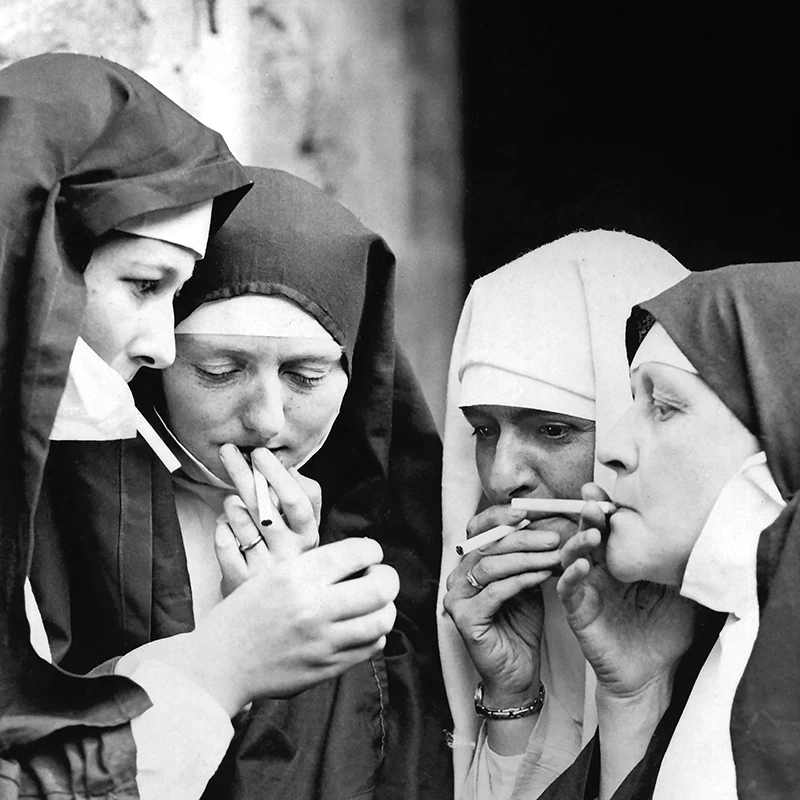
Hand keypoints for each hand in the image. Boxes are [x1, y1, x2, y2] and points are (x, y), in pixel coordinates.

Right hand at [117, 538, 397, 715]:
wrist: (219, 664)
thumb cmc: (243, 615)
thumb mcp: (272, 575)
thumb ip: (314, 567)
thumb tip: (358, 559)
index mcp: (296, 576)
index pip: (357, 553)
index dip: (372, 550)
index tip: (369, 554)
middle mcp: (313, 607)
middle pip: (380, 587)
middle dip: (388, 577)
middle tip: (380, 576)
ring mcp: (323, 641)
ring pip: (382, 619)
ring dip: (385, 607)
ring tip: (375, 604)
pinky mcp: (327, 668)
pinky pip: (370, 646)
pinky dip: (375, 633)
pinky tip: (362, 626)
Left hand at [216, 444, 321, 593]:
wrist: (275, 612)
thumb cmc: (288, 559)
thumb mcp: (306, 532)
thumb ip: (305, 499)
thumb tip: (291, 469)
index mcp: (308, 538)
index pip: (295, 501)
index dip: (276, 475)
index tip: (259, 453)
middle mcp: (289, 556)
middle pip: (263, 507)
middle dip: (243, 474)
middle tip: (228, 452)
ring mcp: (263, 571)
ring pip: (239, 523)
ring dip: (231, 504)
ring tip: (233, 501)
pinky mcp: (239, 583)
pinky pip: (223, 543)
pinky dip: (221, 529)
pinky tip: (226, 528)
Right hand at [444, 504, 560, 705]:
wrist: (517, 672)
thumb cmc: (521, 625)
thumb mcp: (525, 581)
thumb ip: (526, 556)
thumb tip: (545, 522)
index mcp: (467, 564)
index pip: (477, 529)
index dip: (501, 517)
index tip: (531, 511)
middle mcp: (456, 577)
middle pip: (487, 545)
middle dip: (524, 538)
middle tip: (554, 536)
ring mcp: (456, 597)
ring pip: (490, 565)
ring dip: (526, 557)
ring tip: (554, 554)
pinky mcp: (464, 618)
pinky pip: (495, 591)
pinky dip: (521, 580)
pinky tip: (543, 575)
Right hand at [557, 483, 696, 698]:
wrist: (654, 676)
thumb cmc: (666, 634)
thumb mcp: (681, 594)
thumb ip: (679, 566)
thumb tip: (702, 535)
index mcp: (622, 562)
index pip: (611, 529)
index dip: (606, 509)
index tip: (605, 491)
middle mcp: (601, 571)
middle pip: (588, 535)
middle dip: (589, 516)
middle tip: (593, 503)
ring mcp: (587, 589)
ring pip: (571, 556)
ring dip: (578, 542)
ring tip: (592, 534)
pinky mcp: (577, 611)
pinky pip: (567, 588)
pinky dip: (570, 574)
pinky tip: (582, 566)